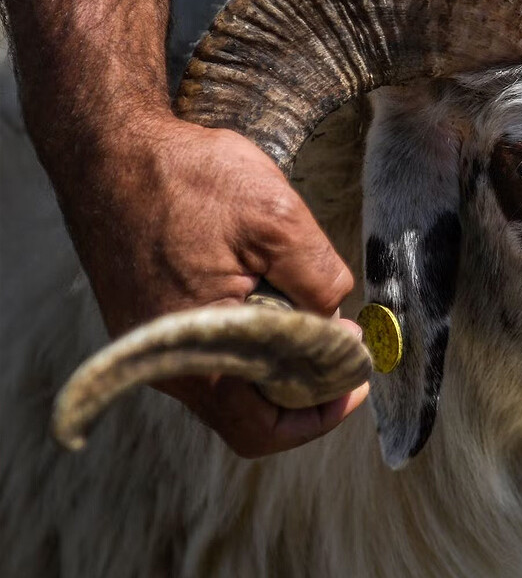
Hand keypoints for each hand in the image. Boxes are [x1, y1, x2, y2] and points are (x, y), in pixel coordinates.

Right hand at [59, 109, 366, 456]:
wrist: (110, 148)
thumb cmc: (186, 180)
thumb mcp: (278, 220)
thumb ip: (320, 281)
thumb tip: (340, 328)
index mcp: (197, 355)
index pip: (261, 428)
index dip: (319, 414)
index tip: (355, 380)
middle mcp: (168, 364)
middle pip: (251, 408)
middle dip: (306, 379)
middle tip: (345, 341)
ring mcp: (155, 346)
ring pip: (233, 377)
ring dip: (278, 353)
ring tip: (310, 307)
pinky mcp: (151, 324)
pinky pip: (212, 349)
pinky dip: (251, 333)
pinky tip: (271, 290)